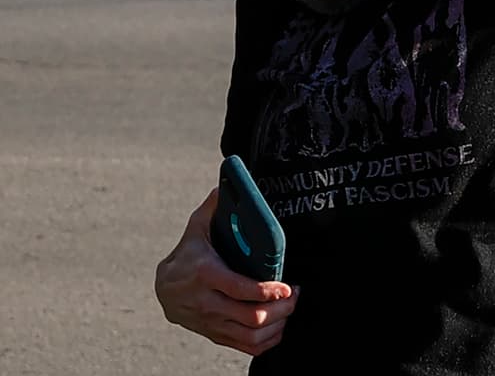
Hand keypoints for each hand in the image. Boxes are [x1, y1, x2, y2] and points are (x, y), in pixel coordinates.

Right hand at [155, 189, 296, 355]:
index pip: (240, 289)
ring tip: (288, 309)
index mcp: (206, 274)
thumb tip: (227, 183)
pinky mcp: (215, 334)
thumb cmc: (186, 254)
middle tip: (294, 295)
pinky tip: (278, 328)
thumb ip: (214, 206)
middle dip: (280, 308)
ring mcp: (211, 322)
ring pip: (249, 336)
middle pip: (250, 317)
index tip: (285, 286)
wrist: (163, 289)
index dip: (266, 290)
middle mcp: (208, 302)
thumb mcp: (196, 226)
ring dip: (276, 326)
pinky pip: (243, 347)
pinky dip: (265, 342)